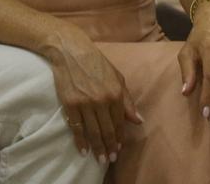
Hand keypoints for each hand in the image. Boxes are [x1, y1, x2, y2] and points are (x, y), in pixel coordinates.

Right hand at [46, 32, 141, 162]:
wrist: (71, 50)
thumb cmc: (96, 62)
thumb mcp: (117, 77)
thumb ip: (127, 100)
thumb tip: (138, 120)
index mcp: (116, 93)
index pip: (120, 122)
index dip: (119, 137)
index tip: (119, 148)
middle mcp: (102, 100)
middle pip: (107, 130)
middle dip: (110, 147)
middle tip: (110, 159)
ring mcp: (85, 103)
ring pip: (93, 132)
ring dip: (97, 148)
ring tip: (100, 159)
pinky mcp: (70, 103)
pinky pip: (76, 127)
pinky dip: (80, 141)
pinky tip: (83, 150)